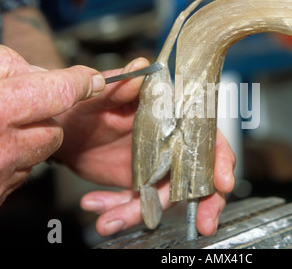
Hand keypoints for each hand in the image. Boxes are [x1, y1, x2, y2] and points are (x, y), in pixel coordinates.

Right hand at [0, 45, 104, 220]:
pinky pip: (17, 178)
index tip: (92, 78)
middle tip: (10, 110)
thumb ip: (4, 65)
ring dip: (24, 143)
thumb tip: (44, 75)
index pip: (59, 92)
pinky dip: (8, 165)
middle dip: (41, 118)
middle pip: (53, 130)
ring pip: (37, 156)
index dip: (80, 81)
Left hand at [54, 58, 235, 236]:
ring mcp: (157, 167)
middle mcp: (170, 144)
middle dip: (207, 201)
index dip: (220, 158)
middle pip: (201, 173)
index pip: (206, 136)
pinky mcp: (141, 184)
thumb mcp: (101, 95)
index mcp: (170, 117)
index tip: (223, 182)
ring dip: (144, 213)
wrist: (68, 131)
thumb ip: (120, 84)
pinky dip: (123, 212)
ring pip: (168, 197)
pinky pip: (141, 205)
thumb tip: (140, 66)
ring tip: (110, 220)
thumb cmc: (86, 107)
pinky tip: (99, 208)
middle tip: (204, 225)